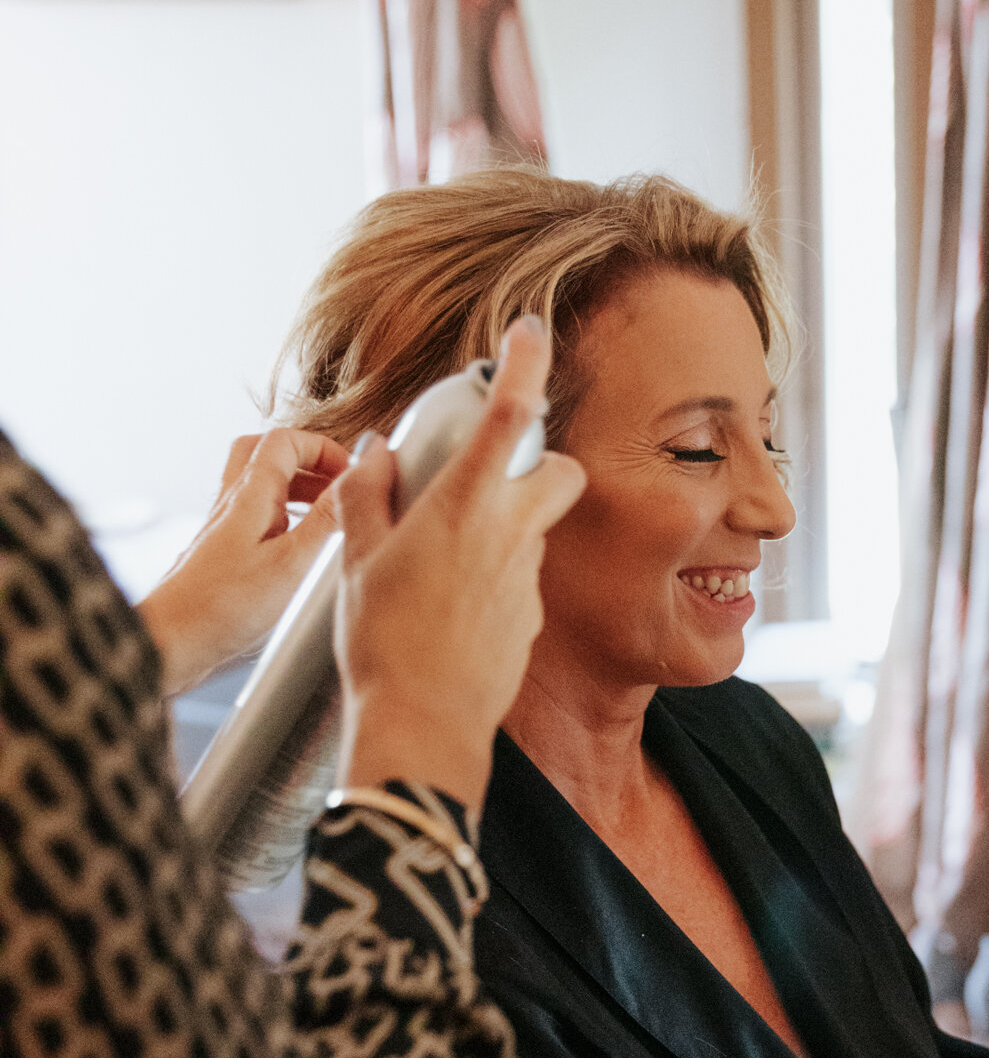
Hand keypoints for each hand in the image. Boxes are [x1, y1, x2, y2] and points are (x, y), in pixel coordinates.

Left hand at [140, 428, 349, 693]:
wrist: (170, 642)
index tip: (351, 475)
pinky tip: (300, 550)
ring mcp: (225, 529)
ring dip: (297, 491)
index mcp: (250, 495)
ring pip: (261, 487)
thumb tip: (358, 476)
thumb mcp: (292, 562)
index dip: (322, 448)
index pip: (285, 440)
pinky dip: (284, 521)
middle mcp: (233, 505)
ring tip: (327, 517)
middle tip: (336, 485)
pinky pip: (256, 520)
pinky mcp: (223, 555)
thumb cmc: (223, 606)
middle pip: (266, 454)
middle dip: (307, 461)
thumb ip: (327, 518)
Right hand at [334, 318, 585, 810]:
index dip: (526, 363)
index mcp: (466, 507)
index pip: (510, 414)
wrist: (424, 728)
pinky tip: (453, 615)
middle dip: (541, 465)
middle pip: (559, 473)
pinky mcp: (532, 621)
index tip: (530, 329)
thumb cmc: (383, 644)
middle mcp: (511, 536)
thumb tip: (377, 454)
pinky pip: (520, 583)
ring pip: (536, 532)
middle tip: (492, 481)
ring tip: (443, 568)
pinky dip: (494, 583)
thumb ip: (370, 496)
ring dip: (504, 532)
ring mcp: (529, 582)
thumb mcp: (359, 560)